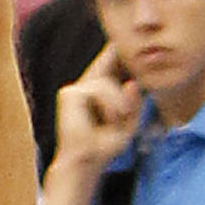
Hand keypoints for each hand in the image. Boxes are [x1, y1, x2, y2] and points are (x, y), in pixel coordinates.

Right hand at [51, 45, 142, 191]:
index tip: (130, 42)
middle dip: (120, 60)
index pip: (111, 63)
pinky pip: (97, 89)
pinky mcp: (70, 94)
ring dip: (119, 102)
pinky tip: (110, 118)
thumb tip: (133, 83)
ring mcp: (75, 88)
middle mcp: (85, 85)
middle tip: (129, 83)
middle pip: (107, 60)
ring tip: (119, 119)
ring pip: (106, 81)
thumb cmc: (104, 146)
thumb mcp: (128, 124)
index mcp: (99, 91)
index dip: (120, 52)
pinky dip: (109, 104)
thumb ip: (134, 105)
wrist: (86, 162)